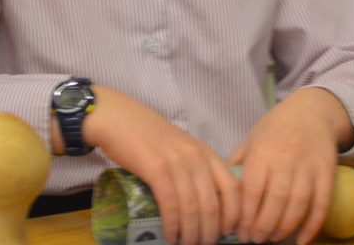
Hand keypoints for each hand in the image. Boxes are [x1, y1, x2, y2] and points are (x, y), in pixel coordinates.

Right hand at [80, 86, 238, 244]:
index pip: (233, 188)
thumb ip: (196, 169)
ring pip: (192, 208)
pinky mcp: (156, 169)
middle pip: (213, 204)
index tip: (228, 232)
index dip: (234, 215)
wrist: (120, 119)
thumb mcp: (182, 149)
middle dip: (210, 232)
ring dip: (191, 233)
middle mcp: (196, 158)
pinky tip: (170, 235)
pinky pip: (170, 204)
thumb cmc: (150, 137)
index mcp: (207, 154)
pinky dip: (172, 225)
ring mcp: (177, 163)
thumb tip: (206, 204)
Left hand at [229, 87, 352, 244]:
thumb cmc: (275, 129)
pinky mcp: (327, 172)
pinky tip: (302, 241)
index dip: (246, 215)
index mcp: (262, 152)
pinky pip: (322, 203)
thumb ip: (236, 166)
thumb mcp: (251, 140)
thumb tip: (219, 193)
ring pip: (299, 204)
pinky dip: (313, 225)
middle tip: (255, 239)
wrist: (311, 111)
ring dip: (285, 227)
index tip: (239, 232)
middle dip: (264, 226)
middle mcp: (286, 159)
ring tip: (273, 238)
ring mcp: (309, 166)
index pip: (252, 190)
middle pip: (276, 200)